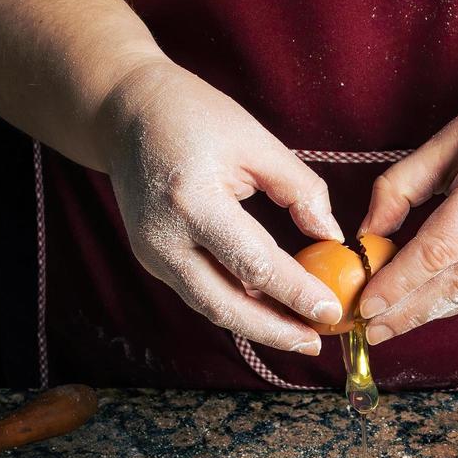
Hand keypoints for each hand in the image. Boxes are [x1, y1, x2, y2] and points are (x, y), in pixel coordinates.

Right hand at [99, 59, 344, 352]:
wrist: (126, 113)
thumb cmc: (194, 116)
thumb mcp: (256, 142)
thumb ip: (299, 189)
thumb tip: (331, 237)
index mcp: (192, 201)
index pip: (253, 262)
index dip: (295, 292)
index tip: (331, 309)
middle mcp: (164, 237)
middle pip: (224, 304)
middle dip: (274, 330)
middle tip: (316, 343)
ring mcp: (152, 254)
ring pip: (210, 306)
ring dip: (256, 325)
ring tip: (300, 333)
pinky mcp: (152, 260)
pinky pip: (199, 292)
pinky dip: (235, 305)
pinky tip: (269, 310)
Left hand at [357, 71, 457, 343]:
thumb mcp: (447, 141)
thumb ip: (399, 187)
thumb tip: (365, 235)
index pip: (437, 251)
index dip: (398, 283)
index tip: (365, 304)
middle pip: (457, 285)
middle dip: (409, 312)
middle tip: (371, 331)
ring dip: (432, 313)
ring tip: (392, 323)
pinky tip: (431, 303)